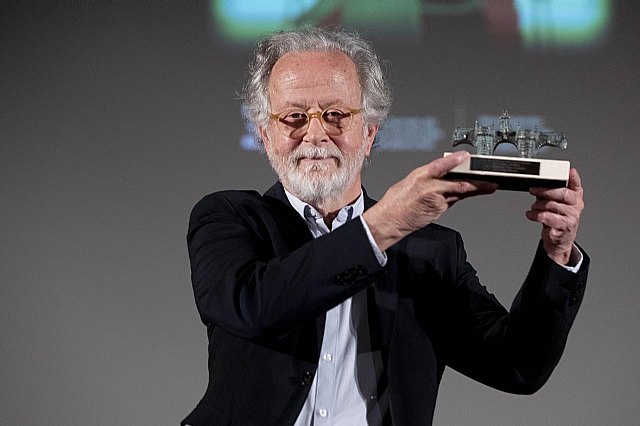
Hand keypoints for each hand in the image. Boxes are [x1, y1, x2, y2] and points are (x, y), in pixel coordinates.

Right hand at [363, 151, 497, 250]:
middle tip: (492, 180)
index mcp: (420, 175)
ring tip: (491, 186)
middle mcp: (428, 187)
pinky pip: (452, 202)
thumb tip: (446, 170)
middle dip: (476, 182)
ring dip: (476, 190)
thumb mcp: (411, 180)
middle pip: (457, 183)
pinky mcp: (437, 211)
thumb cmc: (397, 201)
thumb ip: (430, 175)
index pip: (439, 166)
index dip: (453, 161)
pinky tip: (470, 194)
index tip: (466, 157)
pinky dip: (460, 197)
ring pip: (459, 193)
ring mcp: (434, 201)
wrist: (389, 221)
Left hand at [526, 168, 583, 264]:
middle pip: (562, 194)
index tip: (570, 171)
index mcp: (576, 197)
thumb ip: (552, 191)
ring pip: (551, 205)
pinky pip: (546, 217)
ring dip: (537, 205)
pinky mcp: (563, 227)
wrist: (560, 238)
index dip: (574, 178)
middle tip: (533, 189)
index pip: (577, 185)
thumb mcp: (557, 202)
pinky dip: (534, 215)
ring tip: (533, 207)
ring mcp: (571, 217)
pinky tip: (530, 214)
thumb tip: (539, 184)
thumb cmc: (557, 217)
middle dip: (545, 190)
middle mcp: (576, 206)